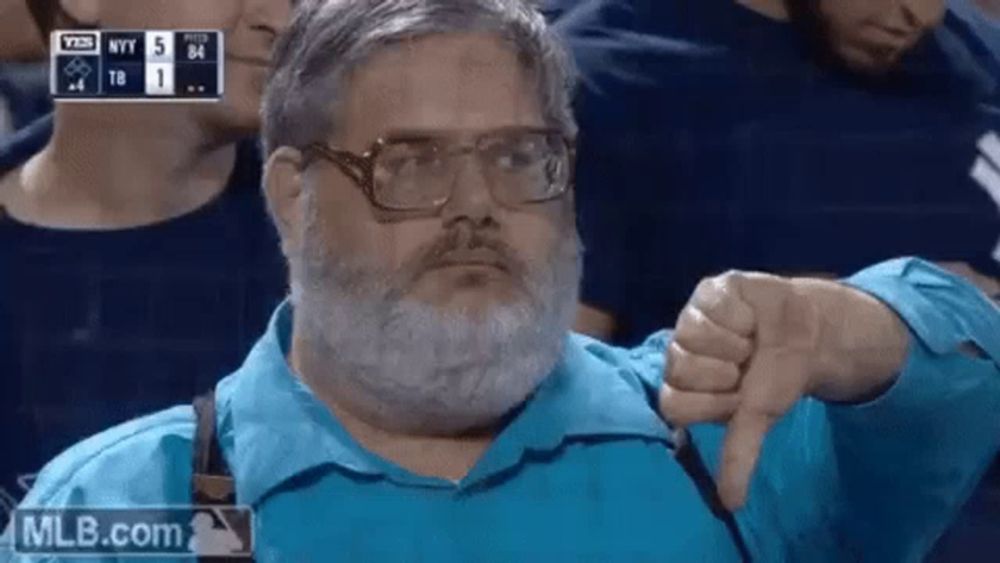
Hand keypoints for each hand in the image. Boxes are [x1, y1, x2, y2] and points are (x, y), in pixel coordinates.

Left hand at [659, 271, 907, 509]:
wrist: (808, 334)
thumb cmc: (775, 377)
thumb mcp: (759, 416)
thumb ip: (740, 455)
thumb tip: (731, 504)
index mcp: (681, 385)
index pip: (673, 404)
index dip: (713, 403)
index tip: (739, 398)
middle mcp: (678, 351)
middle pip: (680, 368)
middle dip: (727, 372)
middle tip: (746, 367)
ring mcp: (690, 318)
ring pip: (696, 335)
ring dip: (737, 342)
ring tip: (751, 341)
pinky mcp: (708, 290)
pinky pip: (715, 305)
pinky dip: (743, 315)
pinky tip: (752, 317)